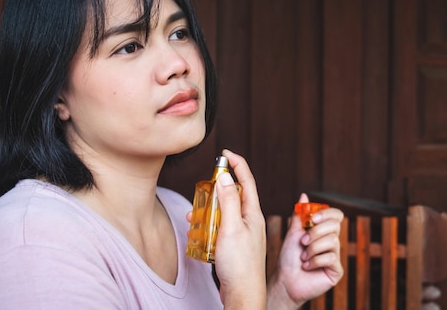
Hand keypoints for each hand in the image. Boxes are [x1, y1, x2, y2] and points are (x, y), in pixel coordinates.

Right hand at [208, 149, 267, 309]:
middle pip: (235, 195)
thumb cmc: (240, 264)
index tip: (226, 152)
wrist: (243, 294)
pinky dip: (210, 226)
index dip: (237, 163)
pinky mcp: (237, 245)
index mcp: (253, 213)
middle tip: (204, 188)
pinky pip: (222, 228)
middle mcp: (250, 221)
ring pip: (226, 212)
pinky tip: (200, 234)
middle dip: (218, 189)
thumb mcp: (232, 227)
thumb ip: (229, 200)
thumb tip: (226, 176)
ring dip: (210, 210)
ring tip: (194, 217)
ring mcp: (244, 233)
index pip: (247, 180)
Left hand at [267, 193, 343, 308]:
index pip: (336, 216)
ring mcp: (336, 256)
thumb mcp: (293, 233)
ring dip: (313, 248)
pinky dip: (315, 261)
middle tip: (303, 241)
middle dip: (315, 233)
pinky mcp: (336, 270)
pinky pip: (331, 257)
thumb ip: (300, 215)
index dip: (327, 214)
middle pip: (334, 226)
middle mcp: (332, 242)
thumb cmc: (288, 257)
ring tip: (303, 257)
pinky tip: (307, 266)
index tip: (313, 218)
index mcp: (323, 231)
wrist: (285, 280)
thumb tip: (304, 195)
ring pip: (332, 241)